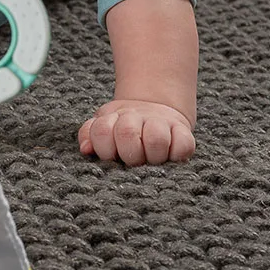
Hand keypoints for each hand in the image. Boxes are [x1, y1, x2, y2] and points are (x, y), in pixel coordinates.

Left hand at [78, 99, 195, 164]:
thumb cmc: (123, 128)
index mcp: (113, 118)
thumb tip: (85, 149)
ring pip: (156, 139)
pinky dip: (177, 154)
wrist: (155, 108)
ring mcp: (161, 123)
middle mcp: (136, 117)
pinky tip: (170, 157)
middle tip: (133, 161)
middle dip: (128, 155)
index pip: (101, 131)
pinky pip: (184, 144)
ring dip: (153, 156)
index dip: (104, 149)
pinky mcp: (183, 131)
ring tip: (151, 161)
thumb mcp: (103, 128)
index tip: (111, 156)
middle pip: (127, 134)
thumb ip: (89, 136)